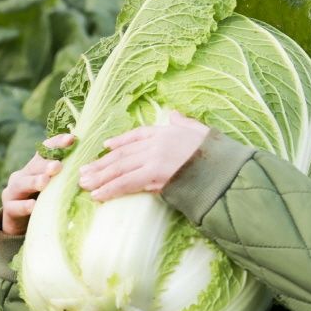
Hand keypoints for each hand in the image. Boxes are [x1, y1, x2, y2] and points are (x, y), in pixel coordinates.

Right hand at [0, 133, 74, 235]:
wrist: (19, 224)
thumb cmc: (43, 201)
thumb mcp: (53, 187)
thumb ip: (65, 176)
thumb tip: (92, 166)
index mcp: (35, 167)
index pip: (45, 151)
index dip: (57, 143)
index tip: (72, 139)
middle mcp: (22, 175)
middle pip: (34, 166)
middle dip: (46, 164)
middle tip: (59, 165)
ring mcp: (13, 192)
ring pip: (22, 183)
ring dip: (34, 182)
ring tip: (45, 182)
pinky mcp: (8, 209)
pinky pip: (16, 207)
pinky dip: (24, 206)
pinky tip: (33, 206)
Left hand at [78, 112, 209, 201]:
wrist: (226, 169)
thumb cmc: (219, 155)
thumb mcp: (202, 132)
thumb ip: (186, 124)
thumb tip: (175, 114)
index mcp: (167, 131)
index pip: (137, 135)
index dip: (120, 142)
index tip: (105, 147)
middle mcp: (157, 142)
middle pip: (122, 154)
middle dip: (101, 164)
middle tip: (83, 172)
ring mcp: (155, 157)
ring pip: (120, 168)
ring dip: (100, 177)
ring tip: (84, 184)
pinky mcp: (155, 173)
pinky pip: (127, 183)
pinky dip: (110, 189)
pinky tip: (97, 195)